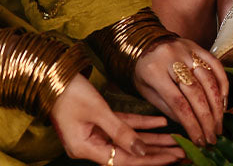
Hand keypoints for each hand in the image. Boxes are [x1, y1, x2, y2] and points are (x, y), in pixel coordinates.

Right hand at [49, 72, 183, 163]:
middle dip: (156, 153)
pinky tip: (161, 122)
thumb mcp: (97, 110)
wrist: (51, 76)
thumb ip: (120, 131)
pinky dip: (141, 124)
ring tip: (176, 140)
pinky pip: (124, 125)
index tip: (172, 157)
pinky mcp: (99, 121)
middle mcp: (91, 146)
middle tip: (181, 152)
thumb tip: (141, 151)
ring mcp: (95, 134)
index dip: (149, 160)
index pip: (124, 161)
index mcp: (86, 149)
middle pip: (129, 154)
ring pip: (130, 140)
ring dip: (152, 140)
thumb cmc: (70, 92)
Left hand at [134, 39, 227, 146]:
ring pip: (208, 79)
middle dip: (206, 118)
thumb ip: (166, 107)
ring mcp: (187, 50)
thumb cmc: (143, 71)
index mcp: (155, 71)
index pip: (178, 103)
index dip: (191, 124)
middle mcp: (173, 58)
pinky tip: (224, 100)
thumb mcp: (146, 91)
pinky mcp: (197, 46)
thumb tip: (189, 125)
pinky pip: (215, 63)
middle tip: (212, 137)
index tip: (199, 140)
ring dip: (217, 105)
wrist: (144, 40)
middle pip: (195, 92)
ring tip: (219, 124)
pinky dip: (222, 82)